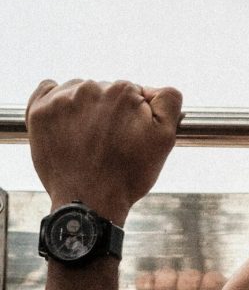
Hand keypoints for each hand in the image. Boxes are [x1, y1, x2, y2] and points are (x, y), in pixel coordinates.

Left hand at [26, 79, 183, 222]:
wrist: (89, 202)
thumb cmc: (128, 173)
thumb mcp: (166, 137)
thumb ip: (168, 100)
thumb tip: (155, 88)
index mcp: (123, 91)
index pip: (133, 92)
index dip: (136, 114)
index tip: (131, 133)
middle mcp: (90, 89)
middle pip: (105, 90)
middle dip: (110, 110)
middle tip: (111, 140)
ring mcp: (61, 101)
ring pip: (80, 90)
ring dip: (86, 107)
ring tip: (89, 136)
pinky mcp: (38, 113)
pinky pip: (47, 90)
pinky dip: (56, 99)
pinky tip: (65, 118)